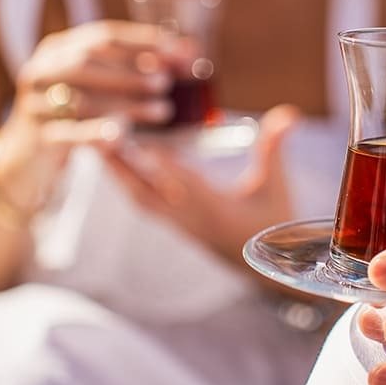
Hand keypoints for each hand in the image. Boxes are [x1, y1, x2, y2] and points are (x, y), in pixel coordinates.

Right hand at [0, 19, 193, 207]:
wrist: (28, 159)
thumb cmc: (75, 116)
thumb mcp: (102, 88)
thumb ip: (139, 68)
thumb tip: (190, 51)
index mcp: (58, 49)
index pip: (102, 37)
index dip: (142, 41)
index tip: (177, 50)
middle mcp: (41, 69)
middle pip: (89, 62)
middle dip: (132, 70)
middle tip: (166, 82)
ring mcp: (34, 102)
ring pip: (82, 99)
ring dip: (126, 103)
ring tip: (162, 110)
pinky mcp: (36, 136)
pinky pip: (68, 133)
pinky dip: (95, 133)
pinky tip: (122, 135)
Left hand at [102, 105, 298, 263]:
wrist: (273, 271)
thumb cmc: (277, 226)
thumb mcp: (278, 185)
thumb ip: (275, 147)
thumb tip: (289, 113)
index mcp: (214, 209)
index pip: (177, 180)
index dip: (153, 158)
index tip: (132, 133)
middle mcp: (191, 219)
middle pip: (145, 191)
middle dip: (120, 166)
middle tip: (96, 138)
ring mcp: (183, 226)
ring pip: (142, 199)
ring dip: (119, 175)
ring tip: (98, 149)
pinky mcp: (181, 228)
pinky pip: (148, 205)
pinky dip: (132, 184)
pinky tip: (122, 170)